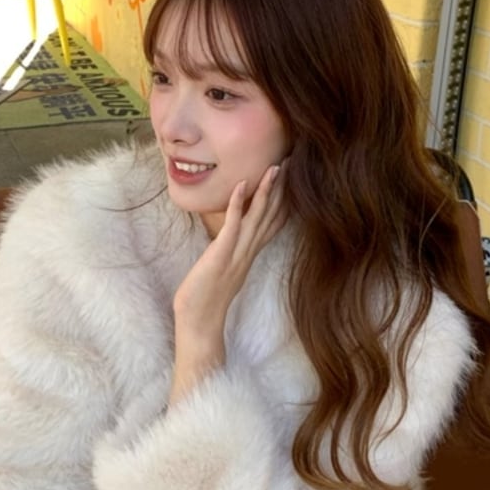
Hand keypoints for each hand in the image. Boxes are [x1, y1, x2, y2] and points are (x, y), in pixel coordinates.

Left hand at [169, 162, 287, 403]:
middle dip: (281, 191)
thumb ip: (229, 255)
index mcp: (249, 255)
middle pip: (270, 216)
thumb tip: (229, 244)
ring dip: (266, 191)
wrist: (199, 323)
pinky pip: (233, 224)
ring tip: (274, 168)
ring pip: (257, 217)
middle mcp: (248, 252)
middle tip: (290, 165)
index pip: (271, 225)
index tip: (290, 182)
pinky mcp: (222, 253)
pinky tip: (241, 184)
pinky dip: (238, 204)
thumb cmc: (205, 300)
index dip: (282, 203)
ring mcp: (237, 253)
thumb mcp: (221, 271)